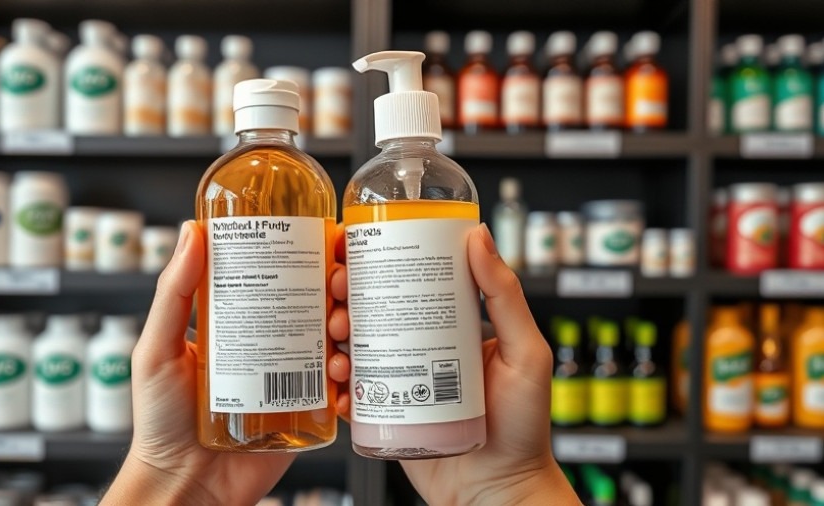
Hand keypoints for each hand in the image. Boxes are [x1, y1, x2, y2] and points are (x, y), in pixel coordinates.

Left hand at [102, 221, 350, 505]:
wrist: (184, 486)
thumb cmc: (160, 422)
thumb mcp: (157, 349)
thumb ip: (173, 293)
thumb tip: (190, 232)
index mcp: (239, 321)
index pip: (279, 275)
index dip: (308, 254)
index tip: (328, 238)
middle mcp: (270, 343)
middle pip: (319, 303)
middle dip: (340, 288)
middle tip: (338, 287)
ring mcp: (292, 377)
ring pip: (338, 341)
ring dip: (350, 328)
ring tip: (338, 333)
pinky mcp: (308, 412)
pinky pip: (342, 389)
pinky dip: (352, 378)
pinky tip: (342, 376)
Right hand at [330, 224, 578, 505]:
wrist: (501, 491)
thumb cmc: (524, 427)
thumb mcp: (526, 352)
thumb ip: (505, 296)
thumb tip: (480, 237)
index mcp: (450, 325)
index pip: (409, 280)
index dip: (375, 261)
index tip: (352, 246)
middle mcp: (421, 348)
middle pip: (371, 310)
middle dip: (345, 296)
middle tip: (339, 292)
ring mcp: (401, 381)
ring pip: (354, 349)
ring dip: (333, 337)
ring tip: (337, 338)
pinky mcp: (385, 415)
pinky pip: (351, 396)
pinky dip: (336, 387)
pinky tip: (338, 384)